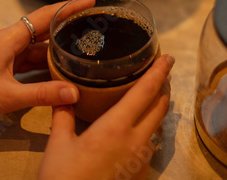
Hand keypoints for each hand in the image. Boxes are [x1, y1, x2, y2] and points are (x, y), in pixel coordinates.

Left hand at [0, 0, 92, 130]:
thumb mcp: (7, 96)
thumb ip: (42, 94)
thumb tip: (75, 92)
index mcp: (10, 38)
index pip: (45, 15)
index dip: (69, 7)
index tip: (91, 0)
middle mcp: (9, 40)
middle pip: (44, 26)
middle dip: (68, 23)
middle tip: (94, 23)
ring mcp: (6, 52)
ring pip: (38, 44)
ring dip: (58, 44)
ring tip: (84, 44)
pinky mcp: (4, 65)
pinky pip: (31, 57)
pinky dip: (46, 60)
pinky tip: (61, 66)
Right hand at [38, 54, 173, 179]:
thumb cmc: (63, 178)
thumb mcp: (58, 144)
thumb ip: (63, 117)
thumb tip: (64, 96)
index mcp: (117, 126)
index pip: (146, 91)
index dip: (159, 71)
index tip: (168, 57)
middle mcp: (136, 140)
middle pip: (160, 106)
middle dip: (163, 87)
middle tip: (159, 73)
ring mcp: (142, 160)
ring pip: (157, 126)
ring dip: (157, 109)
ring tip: (148, 98)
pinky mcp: (141, 174)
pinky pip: (150, 145)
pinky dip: (148, 130)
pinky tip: (135, 130)